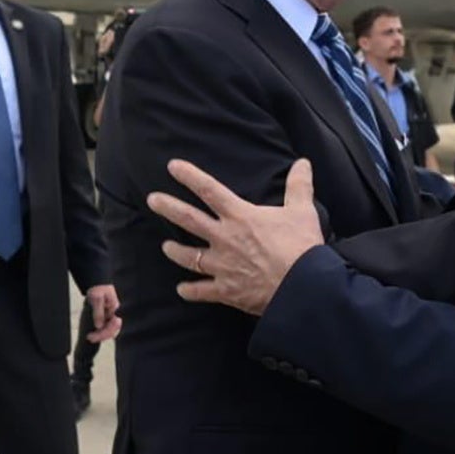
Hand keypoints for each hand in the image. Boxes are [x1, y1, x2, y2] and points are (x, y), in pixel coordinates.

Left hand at [84, 284, 121, 342]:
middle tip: (90, 338)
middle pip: (111, 330)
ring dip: (99, 335)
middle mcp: (114, 314)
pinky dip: (98, 331)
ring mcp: (109, 316)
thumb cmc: (98, 289)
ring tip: (89, 337)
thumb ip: (98, 313)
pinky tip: (91, 334)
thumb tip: (99, 326)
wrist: (96, 284)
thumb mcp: (97, 299)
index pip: (114, 325)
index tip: (95, 335)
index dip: (105, 333)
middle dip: (101, 336)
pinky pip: (103, 327)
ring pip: (107, 329)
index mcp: (115, 309)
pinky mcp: (104, 317)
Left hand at [149, 158, 320, 315]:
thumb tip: (303, 162)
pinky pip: (202, 291)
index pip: (209, 190)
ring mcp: (222, 266)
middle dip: (168, 208)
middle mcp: (225, 238)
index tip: (171, 166)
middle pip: (189, 219)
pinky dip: (190, 291)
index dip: (189, 176)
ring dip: (175, 252)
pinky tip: (181, 290)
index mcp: (240, 216)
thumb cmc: (302, 247)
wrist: (303, 287)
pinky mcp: (226, 290)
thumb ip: (299, 185)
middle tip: (151, 200)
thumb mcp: (302, 211)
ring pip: (189, 257)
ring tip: (164, 247)